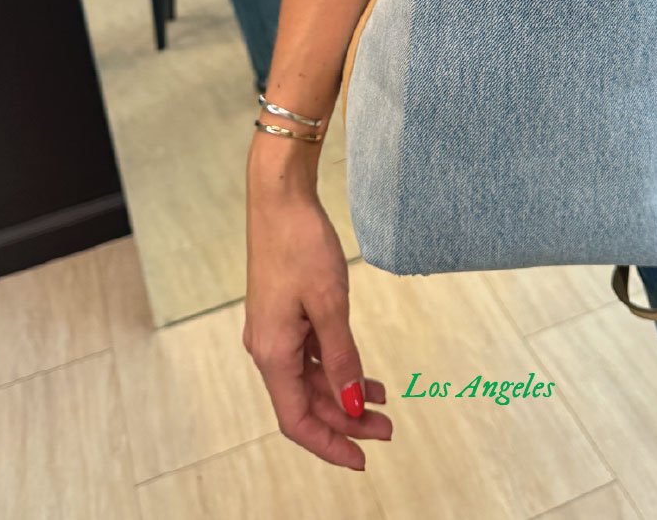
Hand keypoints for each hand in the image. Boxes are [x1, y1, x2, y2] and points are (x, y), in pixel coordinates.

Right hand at [243, 152, 389, 468]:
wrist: (280, 197)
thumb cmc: (301, 245)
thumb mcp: (330, 304)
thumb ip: (341, 358)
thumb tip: (352, 403)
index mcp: (272, 353)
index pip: (296, 420)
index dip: (329, 443)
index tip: (362, 459)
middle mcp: (268, 348)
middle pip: (306, 402)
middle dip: (346, 421)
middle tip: (388, 430)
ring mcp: (275, 330)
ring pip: (310, 379)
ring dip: (344, 394)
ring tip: (384, 404)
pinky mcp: (284, 313)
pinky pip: (310, 354)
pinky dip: (336, 367)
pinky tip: (363, 372)